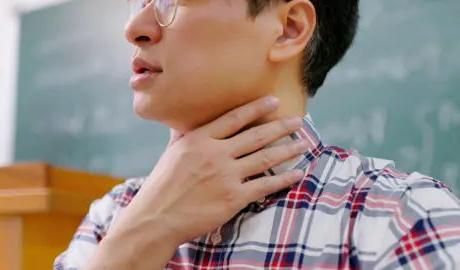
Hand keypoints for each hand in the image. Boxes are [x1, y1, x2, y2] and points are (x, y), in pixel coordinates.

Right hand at [113, 96, 307, 245]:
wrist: (156, 218)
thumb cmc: (163, 185)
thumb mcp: (172, 152)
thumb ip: (184, 134)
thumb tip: (186, 117)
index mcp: (199, 139)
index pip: (234, 118)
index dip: (257, 108)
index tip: (274, 101)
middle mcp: (215, 154)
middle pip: (255, 135)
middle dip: (280, 127)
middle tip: (298, 121)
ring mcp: (225, 176)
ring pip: (264, 158)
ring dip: (288, 149)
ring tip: (305, 143)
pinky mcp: (232, 198)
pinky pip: (265, 185)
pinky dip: (284, 179)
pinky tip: (298, 173)